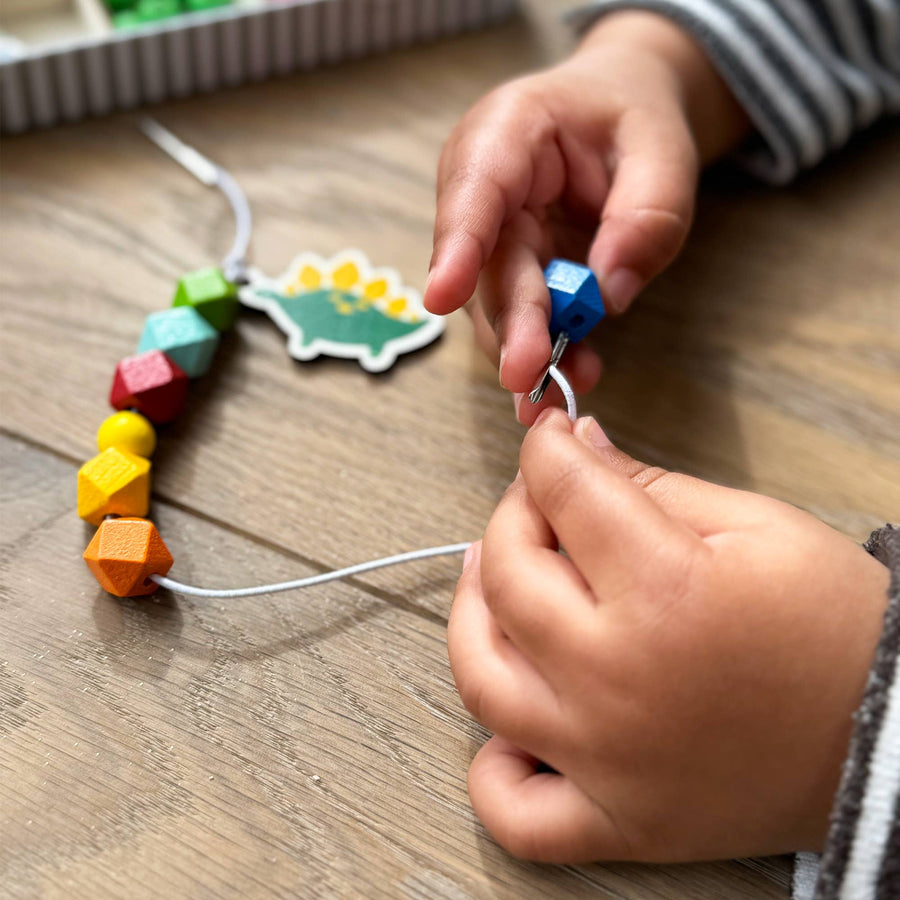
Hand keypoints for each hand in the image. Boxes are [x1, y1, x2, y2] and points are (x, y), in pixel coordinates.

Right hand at [424, 12, 749, 423]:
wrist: (620, 112)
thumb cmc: (632, 116)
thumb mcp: (662, 148)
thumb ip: (647, 213)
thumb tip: (610, 292)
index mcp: (506, 131)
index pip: (473, 191)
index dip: (456, 247)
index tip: (441, 298)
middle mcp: (483, 189)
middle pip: (487, 266)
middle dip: (510, 324)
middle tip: (526, 373)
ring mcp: (493, 235)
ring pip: (498, 304)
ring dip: (527, 349)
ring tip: (560, 390)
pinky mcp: (510, 271)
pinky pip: (523, 317)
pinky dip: (548, 350)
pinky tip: (572, 373)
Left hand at [448, 410, 889, 861]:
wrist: (890, 735)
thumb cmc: (836, 628)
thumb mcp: (754, 526)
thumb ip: (648, 485)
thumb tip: (577, 448)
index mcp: (665, 594)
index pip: (563, 492)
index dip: (547, 450)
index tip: (551, 440)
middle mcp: (618, 681)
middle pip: (506, 576)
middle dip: (509, 517)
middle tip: (535, 505)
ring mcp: (606, 761)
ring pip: (482, 679)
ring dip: (472, 616)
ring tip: (493, 582)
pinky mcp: (617, 822)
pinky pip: (513, 811)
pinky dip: (494, 768)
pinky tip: (516, 722)